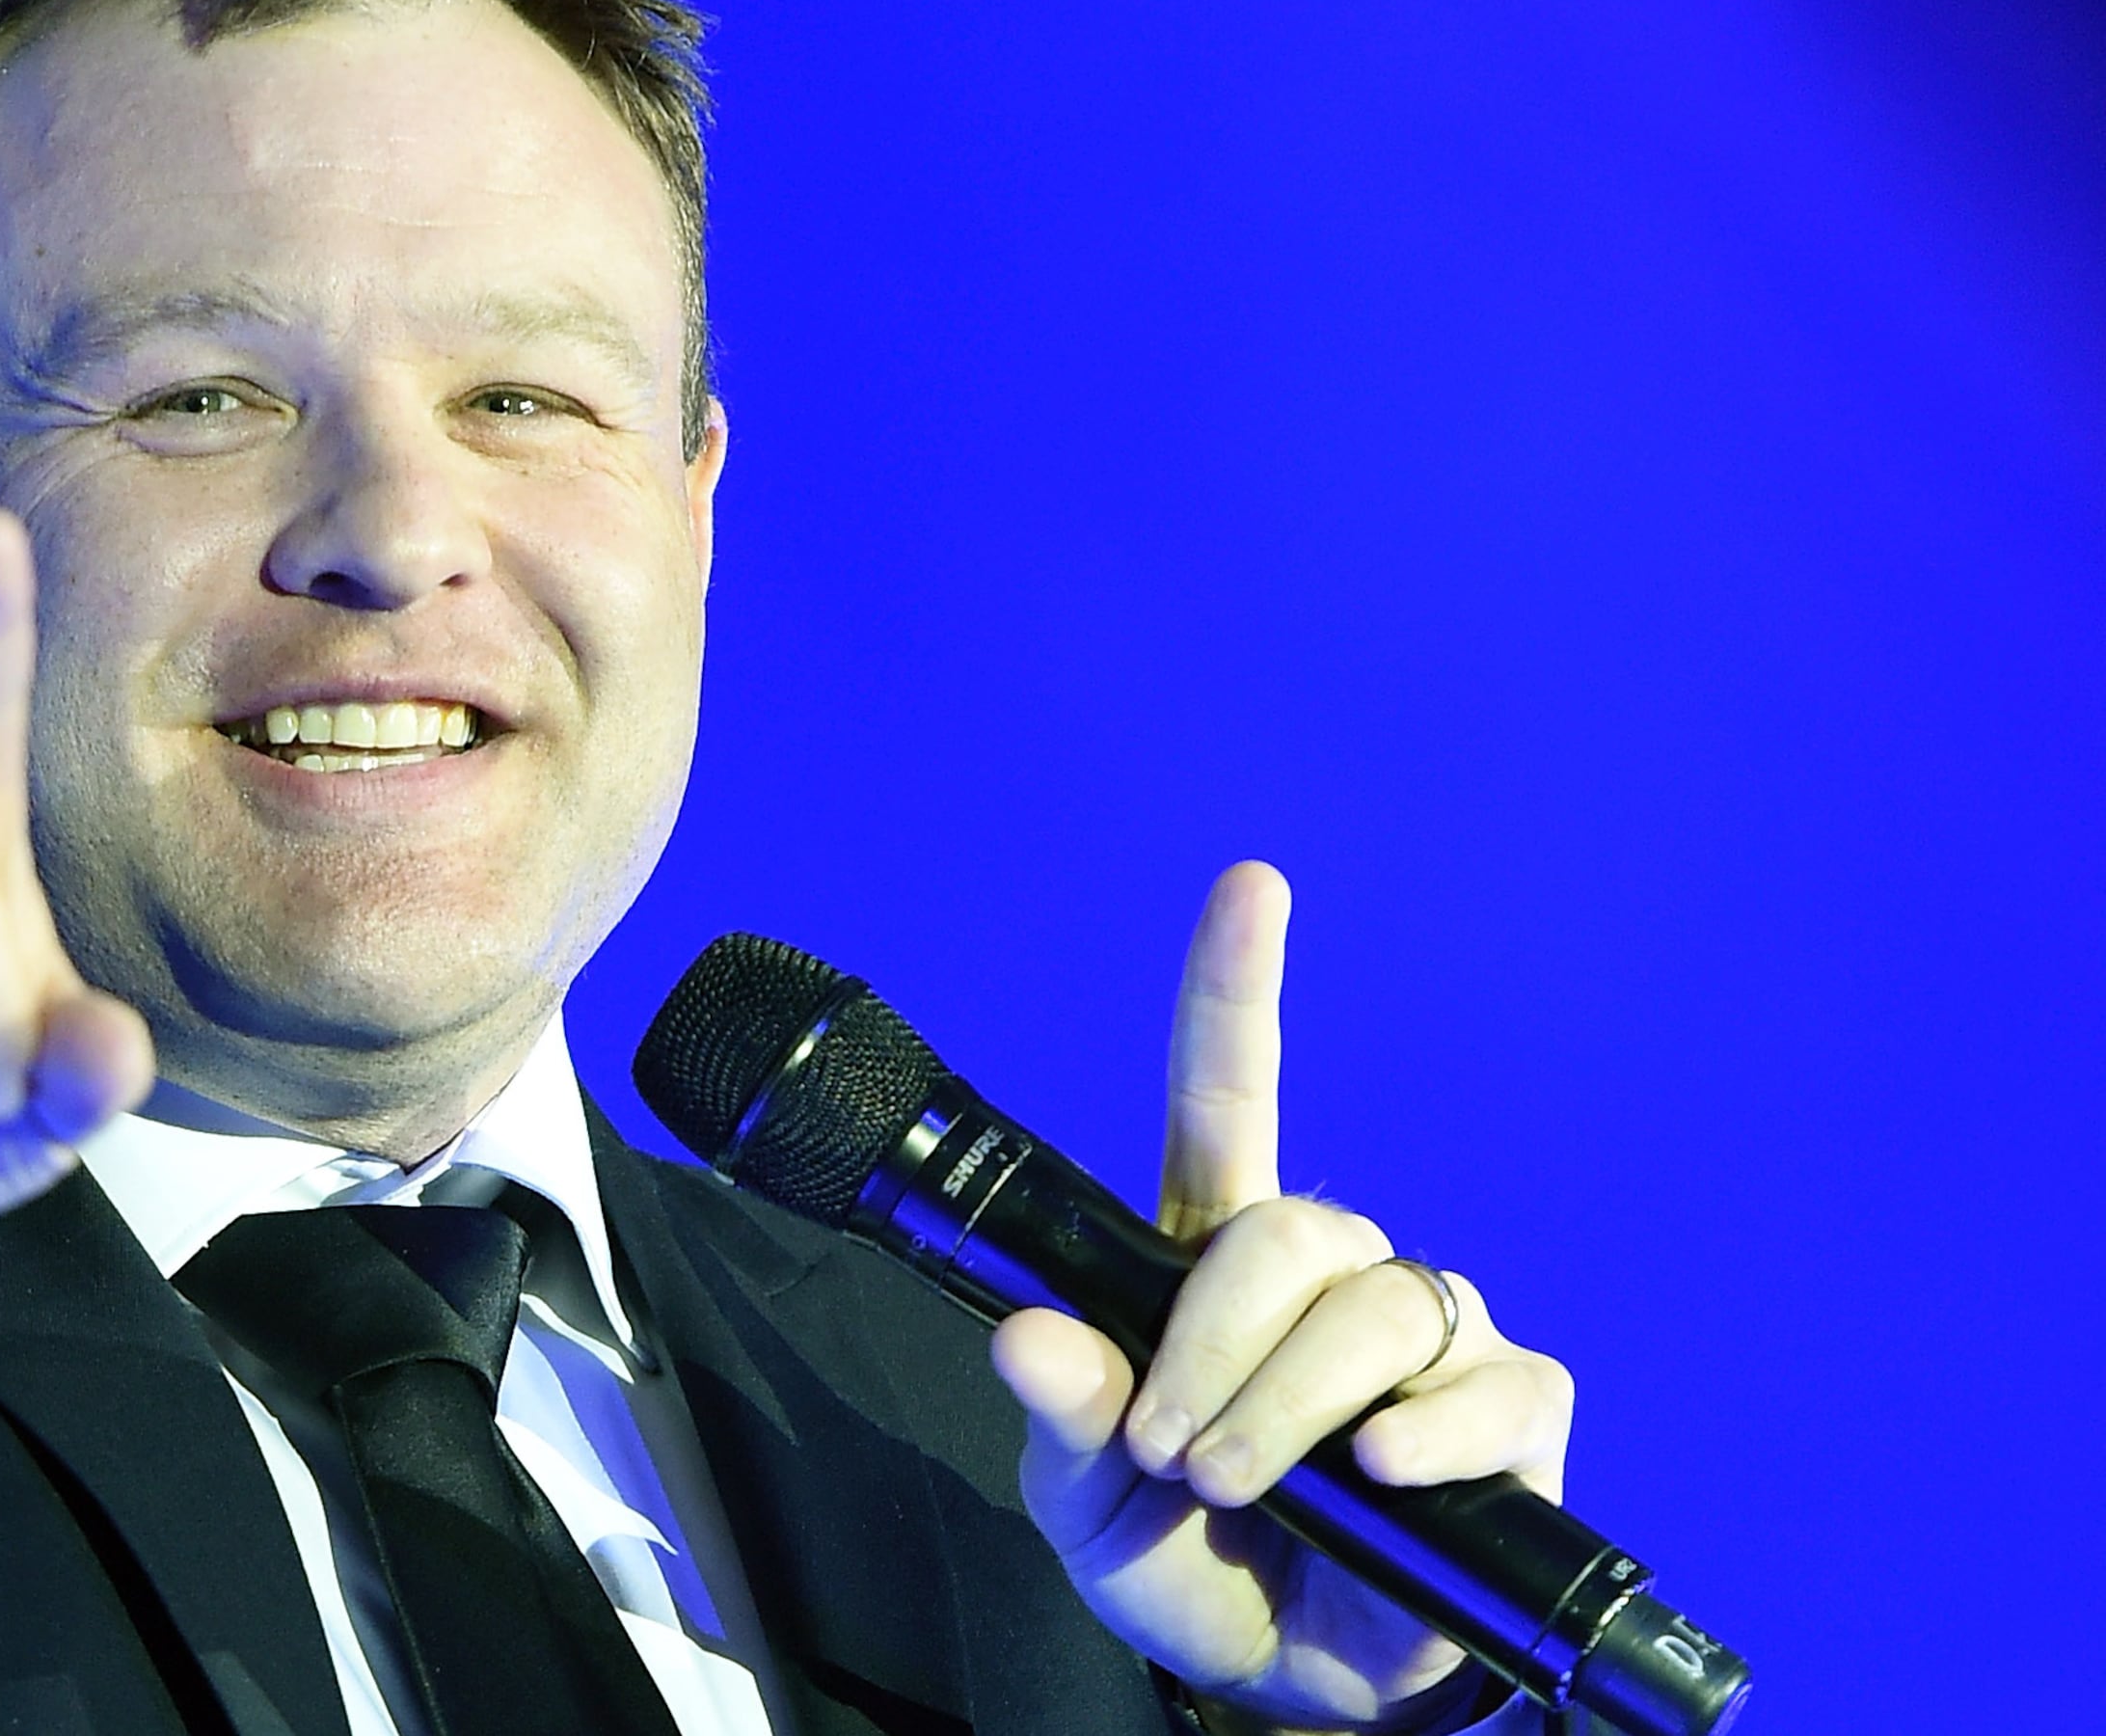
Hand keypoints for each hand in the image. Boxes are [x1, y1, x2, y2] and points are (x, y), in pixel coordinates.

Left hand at [987, 864, 1577, 1733]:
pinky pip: (1487, 1388)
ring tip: (1239, 1486)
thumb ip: (1066, 1422)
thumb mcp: (1091, 1507)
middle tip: (1174, 1453)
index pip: (1226, 1097)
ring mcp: (1431, 1335)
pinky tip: (1378, 1474)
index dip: (1237, 987)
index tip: (1252, 886)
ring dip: (1290, 1404)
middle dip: (1218, 1345)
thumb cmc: (1186, 1562)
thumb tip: (1026, 1338)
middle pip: (1295, 1228)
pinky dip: (1425, 1435)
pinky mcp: (1514, 1412)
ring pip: (1375, 1308)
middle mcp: (1334, 1274)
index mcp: (1217, 1260)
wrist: (1292, 1679)